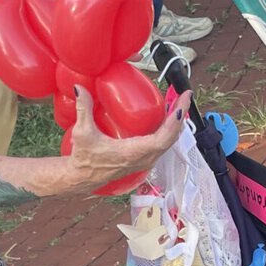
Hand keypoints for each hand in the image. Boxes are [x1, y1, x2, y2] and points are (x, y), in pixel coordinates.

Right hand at [65, 86, 188, 189]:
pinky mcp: (144, 159)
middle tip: (184, 95)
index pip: (163, 138)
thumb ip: (83, 109)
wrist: (82, 178)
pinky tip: (168, 117)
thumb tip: (80, 88)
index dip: (175, 122)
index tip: (181, 104)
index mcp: (133, 152)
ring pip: (169, 141)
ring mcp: (145, 160)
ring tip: (179, 102)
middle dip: (180, 115)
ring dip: (176, 123)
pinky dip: (169, 129)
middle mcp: (144, 158)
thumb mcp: (82, 133)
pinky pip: (163, 144)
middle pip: (171, 137)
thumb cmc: (84, 159)